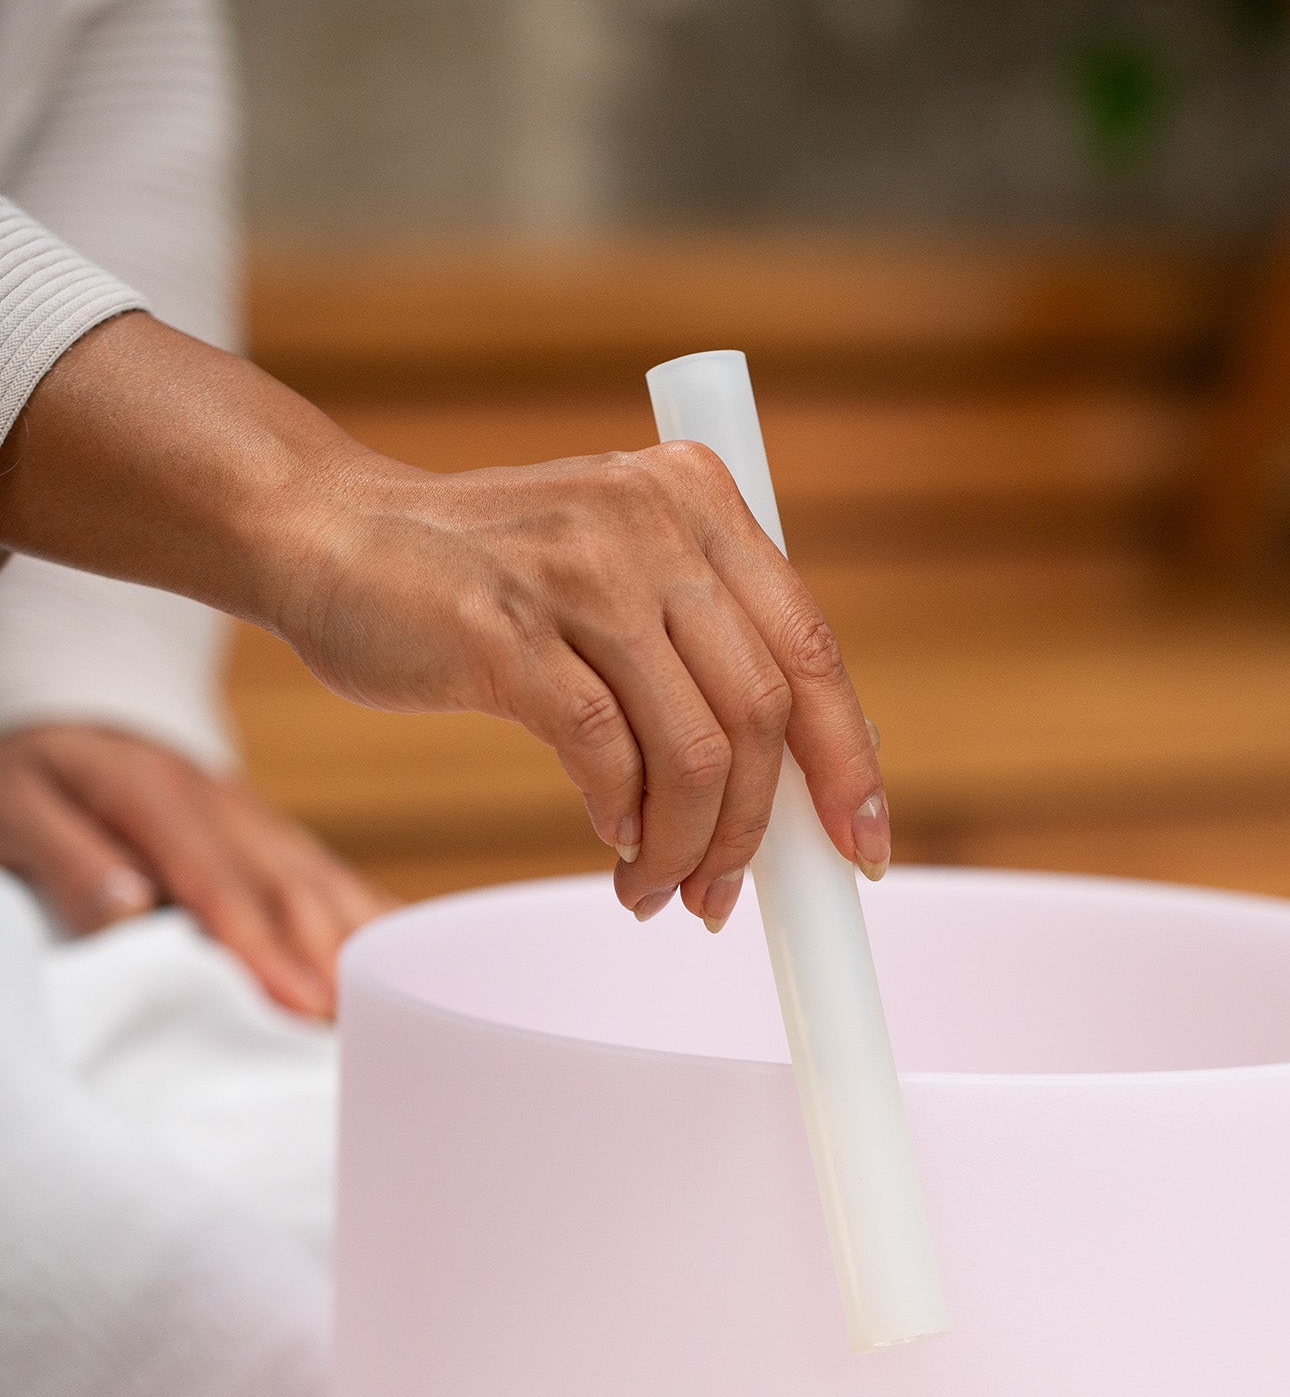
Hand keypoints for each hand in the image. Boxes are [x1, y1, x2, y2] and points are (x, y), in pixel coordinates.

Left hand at [0, 722, 389, 1018]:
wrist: (76, 726)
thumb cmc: (35, 781)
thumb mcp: (17, 805)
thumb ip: (68, 858)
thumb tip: (132, 910)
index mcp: (158, 798)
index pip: (221, 886)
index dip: (266, 948)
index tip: (303, 1005)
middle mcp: (227, 809)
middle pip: (293, 893)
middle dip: (334, 966)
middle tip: (370, 1037)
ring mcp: (262, 824)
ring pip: (328, 887)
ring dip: (367, 953)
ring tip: (400, 1019)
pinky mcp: (280, 841)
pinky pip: (340, 882)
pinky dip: (379, 924)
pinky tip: (416, 968)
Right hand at [287, 435, 891, 932]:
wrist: (325, 532)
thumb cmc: (480, 575)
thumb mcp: (615, 569)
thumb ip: (702, 640)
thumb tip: (805, 773)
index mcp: (697, 499)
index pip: (811, 647)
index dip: (847, 761)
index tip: (857, 848)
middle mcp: (650, 521)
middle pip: (763, 710)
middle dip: (757, 829)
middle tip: (723, 896)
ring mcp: (578, 571)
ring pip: (693, 747)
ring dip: (688, 846)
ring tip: (659, 891)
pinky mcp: (503, 631)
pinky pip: (604, 752)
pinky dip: (621, 816)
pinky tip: (613, 841)